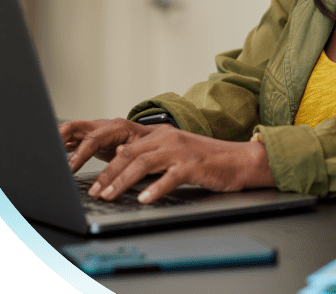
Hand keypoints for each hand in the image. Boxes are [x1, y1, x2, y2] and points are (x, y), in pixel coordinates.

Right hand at [59, 118, 169, 172]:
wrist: (156, 138)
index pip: (93, 138)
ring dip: (56, 141)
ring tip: (44, 155)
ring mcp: (96, 131)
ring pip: (70, 131)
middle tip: (49, 156)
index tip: (70, 169)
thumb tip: (117, 151)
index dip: (80, 154)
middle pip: (75, 127)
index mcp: (117, 127)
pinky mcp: (91, 139)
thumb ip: (131, 151)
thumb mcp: (145, 148)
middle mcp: (104, 126)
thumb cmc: (151, 144)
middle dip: (59, 139)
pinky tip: (52, 156)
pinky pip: (71, 140)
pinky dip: (61, 146)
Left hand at [86, 126, 275, 203]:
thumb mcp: (176, 152)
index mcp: (163, 135)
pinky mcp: (194, 165)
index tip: (95, 183)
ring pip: (143, 164)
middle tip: (95, 193)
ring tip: (110, 196)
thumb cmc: (208, 160)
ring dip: (122, 182)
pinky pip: (170, 177)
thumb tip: (124, 155)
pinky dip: (155, 189)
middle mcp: (169, 139)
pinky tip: (145, 200)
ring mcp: (181, 151)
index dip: (108, 165)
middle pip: (130, 154)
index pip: (127, 147)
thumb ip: (152, 153)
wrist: (240, 159)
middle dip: (108, 175)